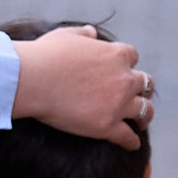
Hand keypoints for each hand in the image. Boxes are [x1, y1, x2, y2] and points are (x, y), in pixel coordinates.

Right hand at [12, 27, 152, 146]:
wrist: (31, 80)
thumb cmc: (44, 55)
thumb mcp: (66, 36)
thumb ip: (83, 34)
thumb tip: (92, 32)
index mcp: (116, 54)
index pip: (132, 57)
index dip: (127, 64)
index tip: (122, 70)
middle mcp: (124, 78)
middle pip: (145, 83)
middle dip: (142, 89)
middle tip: (139, 96)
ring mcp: (118, 103)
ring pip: (145, 110)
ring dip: (145, 115)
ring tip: (142, 122)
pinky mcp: (107, 126)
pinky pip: (128, 137)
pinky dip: (132, 141)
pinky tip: (132, 145)